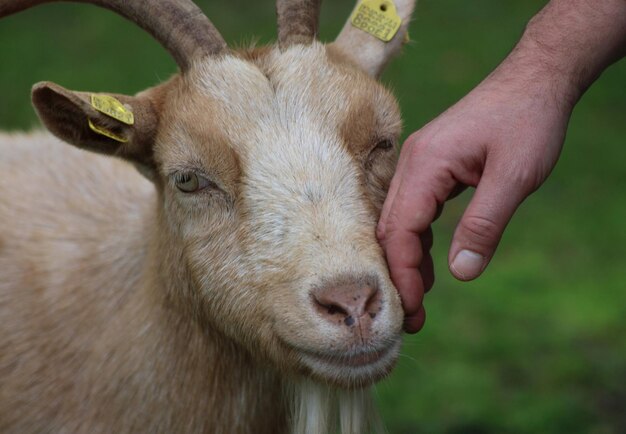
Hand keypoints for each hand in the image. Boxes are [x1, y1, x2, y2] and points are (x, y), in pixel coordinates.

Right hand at [377, 58, 575, 332]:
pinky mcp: (430, 168)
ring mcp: (418, 164)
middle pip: (390, 229)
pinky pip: (414, 211)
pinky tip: (429, 264)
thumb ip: (484, 225)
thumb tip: (461, 274)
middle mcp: (411, 164)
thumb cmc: (527, 120)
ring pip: (398, 222)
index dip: (402, 274)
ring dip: (406, 261)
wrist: (534, 79)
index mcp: (426, 165)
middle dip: (398, 275)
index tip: (412, 312)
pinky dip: (418, 241)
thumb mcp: (514, 177)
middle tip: (412, 319)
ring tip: (419, 300)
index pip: (399, 230)